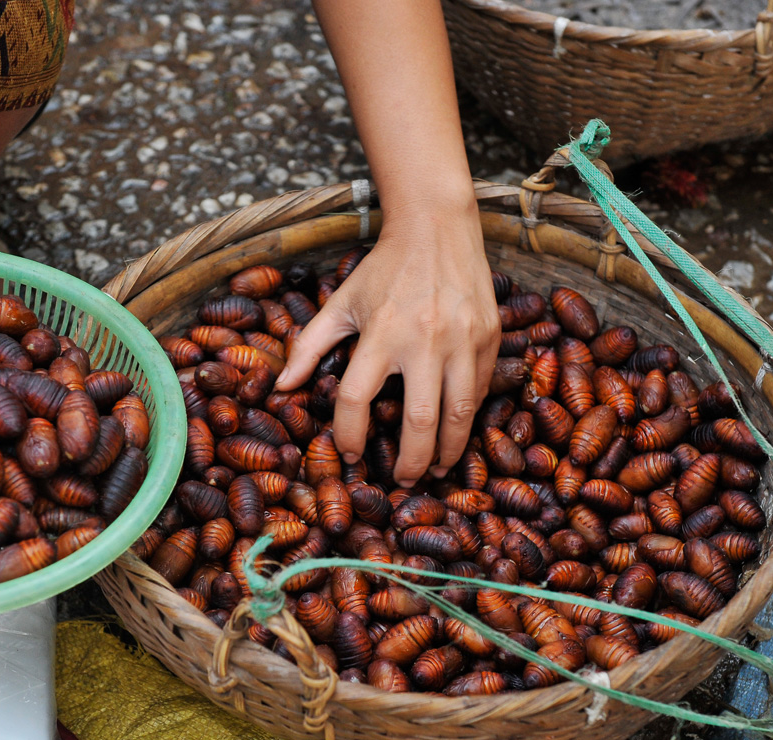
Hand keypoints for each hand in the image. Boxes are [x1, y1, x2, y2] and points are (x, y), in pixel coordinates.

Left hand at [277, 202, 498, 486]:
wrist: (437, 226)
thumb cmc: (384, 269)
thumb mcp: (341, 303)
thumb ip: (309, 346)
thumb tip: (281, 388)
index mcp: (381, 333)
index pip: (357, 400)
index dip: (349, 435)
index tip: (350, 454)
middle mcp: (425, 340)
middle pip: (420, 422)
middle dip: (412, 462)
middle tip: (404, 480)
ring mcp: (464, 340)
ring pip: (461, 414)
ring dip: (449, 450)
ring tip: (438, 469)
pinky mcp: (490, 337)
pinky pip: (482, 389)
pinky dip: (469, 415)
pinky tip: (456, 429)